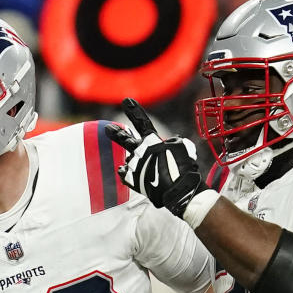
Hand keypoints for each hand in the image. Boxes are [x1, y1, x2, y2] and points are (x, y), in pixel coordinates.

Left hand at [104, 98, 211, 218]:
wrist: (179, 191)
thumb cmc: (184, 168)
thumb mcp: (183, 148)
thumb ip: (173, 142)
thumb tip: (167, 142)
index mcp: (152, 141)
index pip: (141, 122)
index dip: (134, 111)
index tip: (126, 101)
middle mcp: (140, 151)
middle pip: (125, 139)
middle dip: (116, 133)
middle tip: (108, 129)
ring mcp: (134, 165)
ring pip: (130, 160)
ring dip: (136, 163)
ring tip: (148, 170)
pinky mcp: (131, 179)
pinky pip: (124, 173)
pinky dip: (128, 173)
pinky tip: (132, 174)